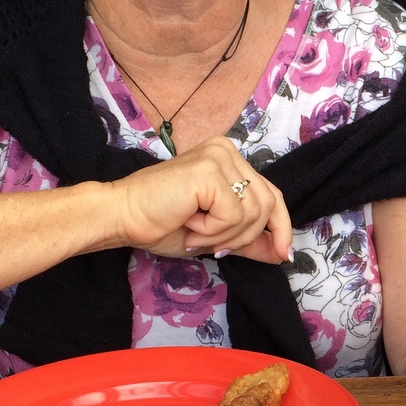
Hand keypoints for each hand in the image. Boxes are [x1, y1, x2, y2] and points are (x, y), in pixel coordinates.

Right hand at [110, 136, 292, 263]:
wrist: (122, 217)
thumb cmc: (161, 223)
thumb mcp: (216, 236)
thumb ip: (249, 240)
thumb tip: (282, 253)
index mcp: (230, 161)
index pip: (272, 193)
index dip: (281, 226)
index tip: (283, 254)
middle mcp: (227, 152)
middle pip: (268, 204)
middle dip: (245, 237)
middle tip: (213, 247)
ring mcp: (218, 156)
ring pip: (253, 212)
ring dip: (225, 235)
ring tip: (195, 234)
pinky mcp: (208, 170)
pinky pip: (233, 214)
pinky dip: (212, 230)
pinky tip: (189, 223)